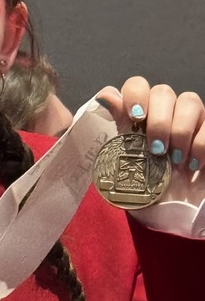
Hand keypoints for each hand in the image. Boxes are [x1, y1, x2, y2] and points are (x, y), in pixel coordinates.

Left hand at [97, 78, 204, 193]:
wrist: (174, 215)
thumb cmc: (147, 192)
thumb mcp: (127, 167)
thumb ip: (119, 132)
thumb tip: (105, 97)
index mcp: (139, 119)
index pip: (136, 86)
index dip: (135, 93)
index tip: (135, 116)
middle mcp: (164, 112)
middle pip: (163, 91)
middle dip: (159, 120)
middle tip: (157, 150)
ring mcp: (190, 120)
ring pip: (189, 100)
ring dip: (180, 130)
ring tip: (176, 160)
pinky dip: (201, 144)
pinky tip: (194, 165)